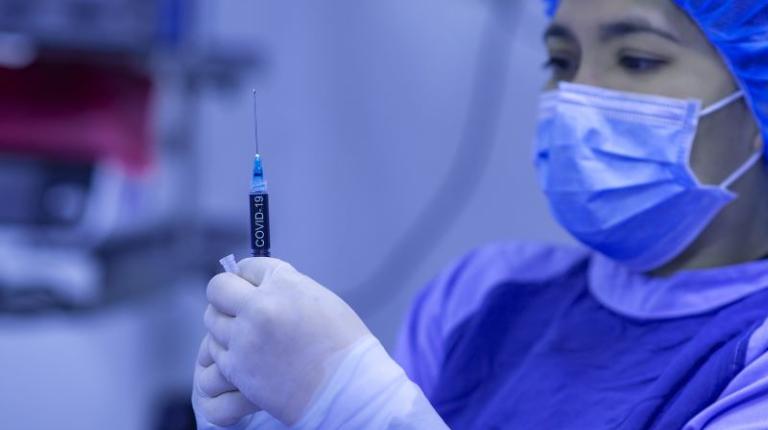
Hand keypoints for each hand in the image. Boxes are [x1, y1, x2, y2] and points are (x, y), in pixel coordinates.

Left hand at [204, 257, 370, 424]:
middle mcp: (259, 307)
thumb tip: (260, 285)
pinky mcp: (237, 369)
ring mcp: (244, 339)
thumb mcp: (319, 298)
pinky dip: (227, 350)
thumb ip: (286, 287)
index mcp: (283, 284)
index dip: (249, 276)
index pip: (248, 266)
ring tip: (246, 333)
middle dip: (227, 294)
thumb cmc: (343, 344)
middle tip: (238, 305)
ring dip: (225, 323)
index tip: (250, 283)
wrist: (347, 389)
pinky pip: (215, 350)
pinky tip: (246, 353)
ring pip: (212, 320)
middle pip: (219, 288)